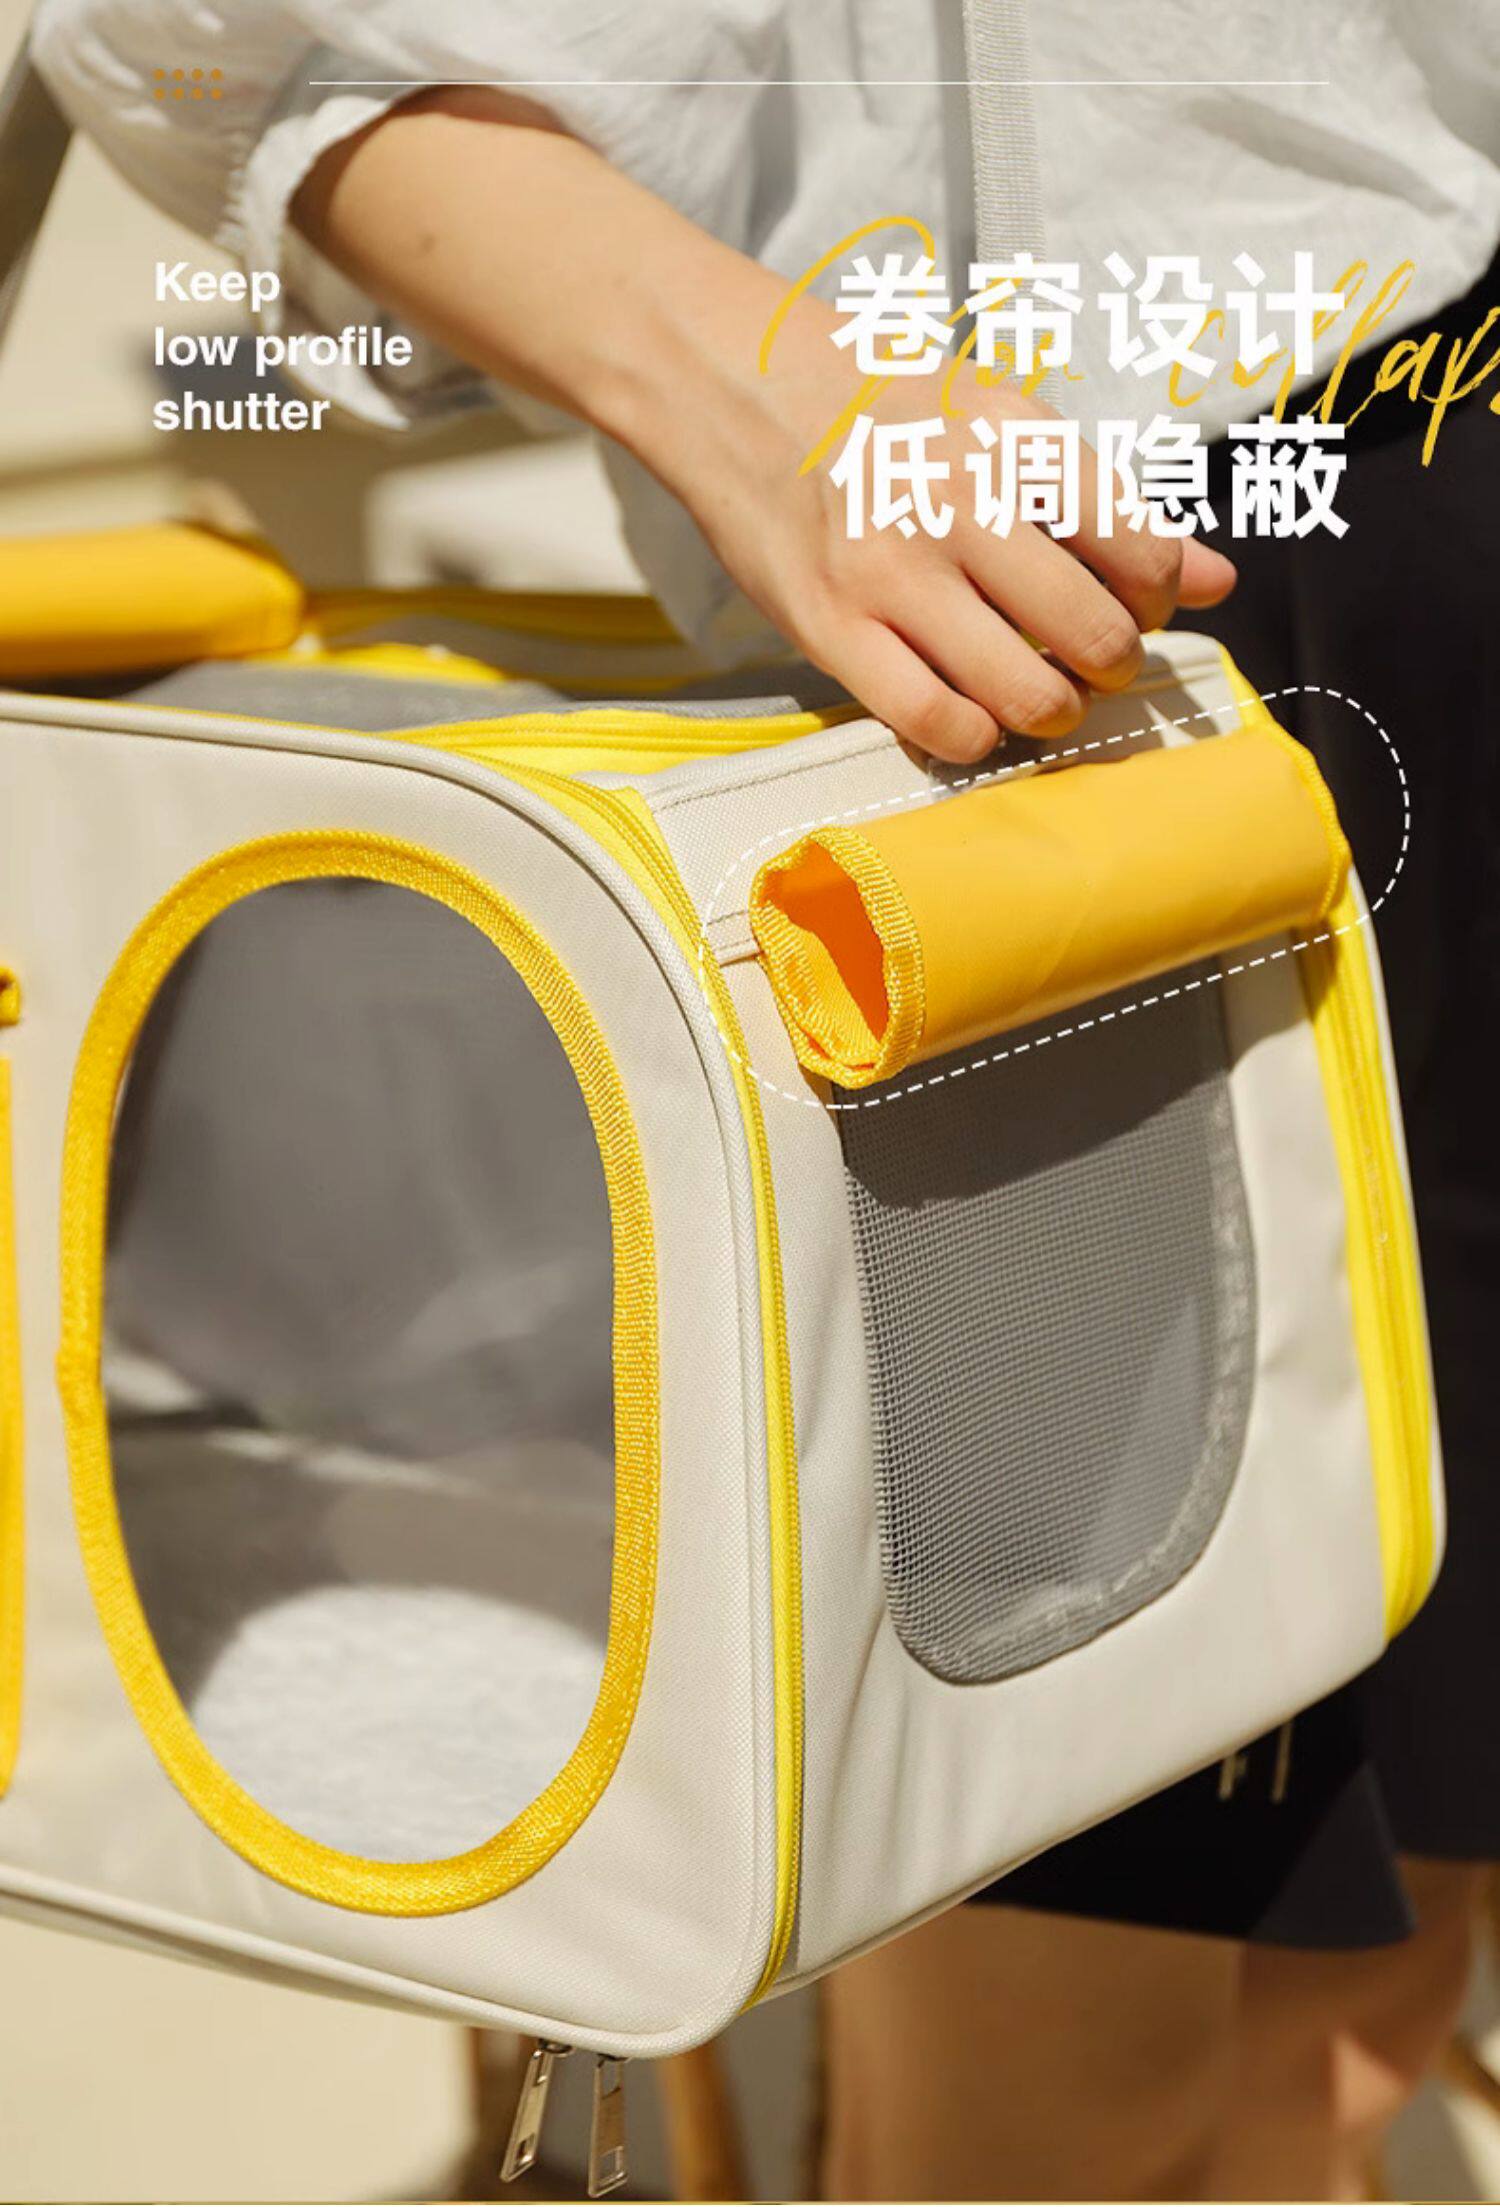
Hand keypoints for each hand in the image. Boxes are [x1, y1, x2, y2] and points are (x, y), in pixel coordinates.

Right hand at [638, 294, 1235, 760]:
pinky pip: (933, 720)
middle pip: (1095, 635)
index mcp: (1014, 439)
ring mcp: (892, 572)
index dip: (1156, 601)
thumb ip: (1107, 504)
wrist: (740, 388)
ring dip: (1051, 711)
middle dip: (1111, 667)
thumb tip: (1218, 579)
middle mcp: (961, 503)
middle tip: (1091, 663)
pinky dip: (972, 736)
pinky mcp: (832, 627)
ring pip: (1025, 691)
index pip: (1140, 554)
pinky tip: (971, 714)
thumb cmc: (881, 407)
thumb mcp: (1001, 422)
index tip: (1134, 607)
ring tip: (1038, 695)